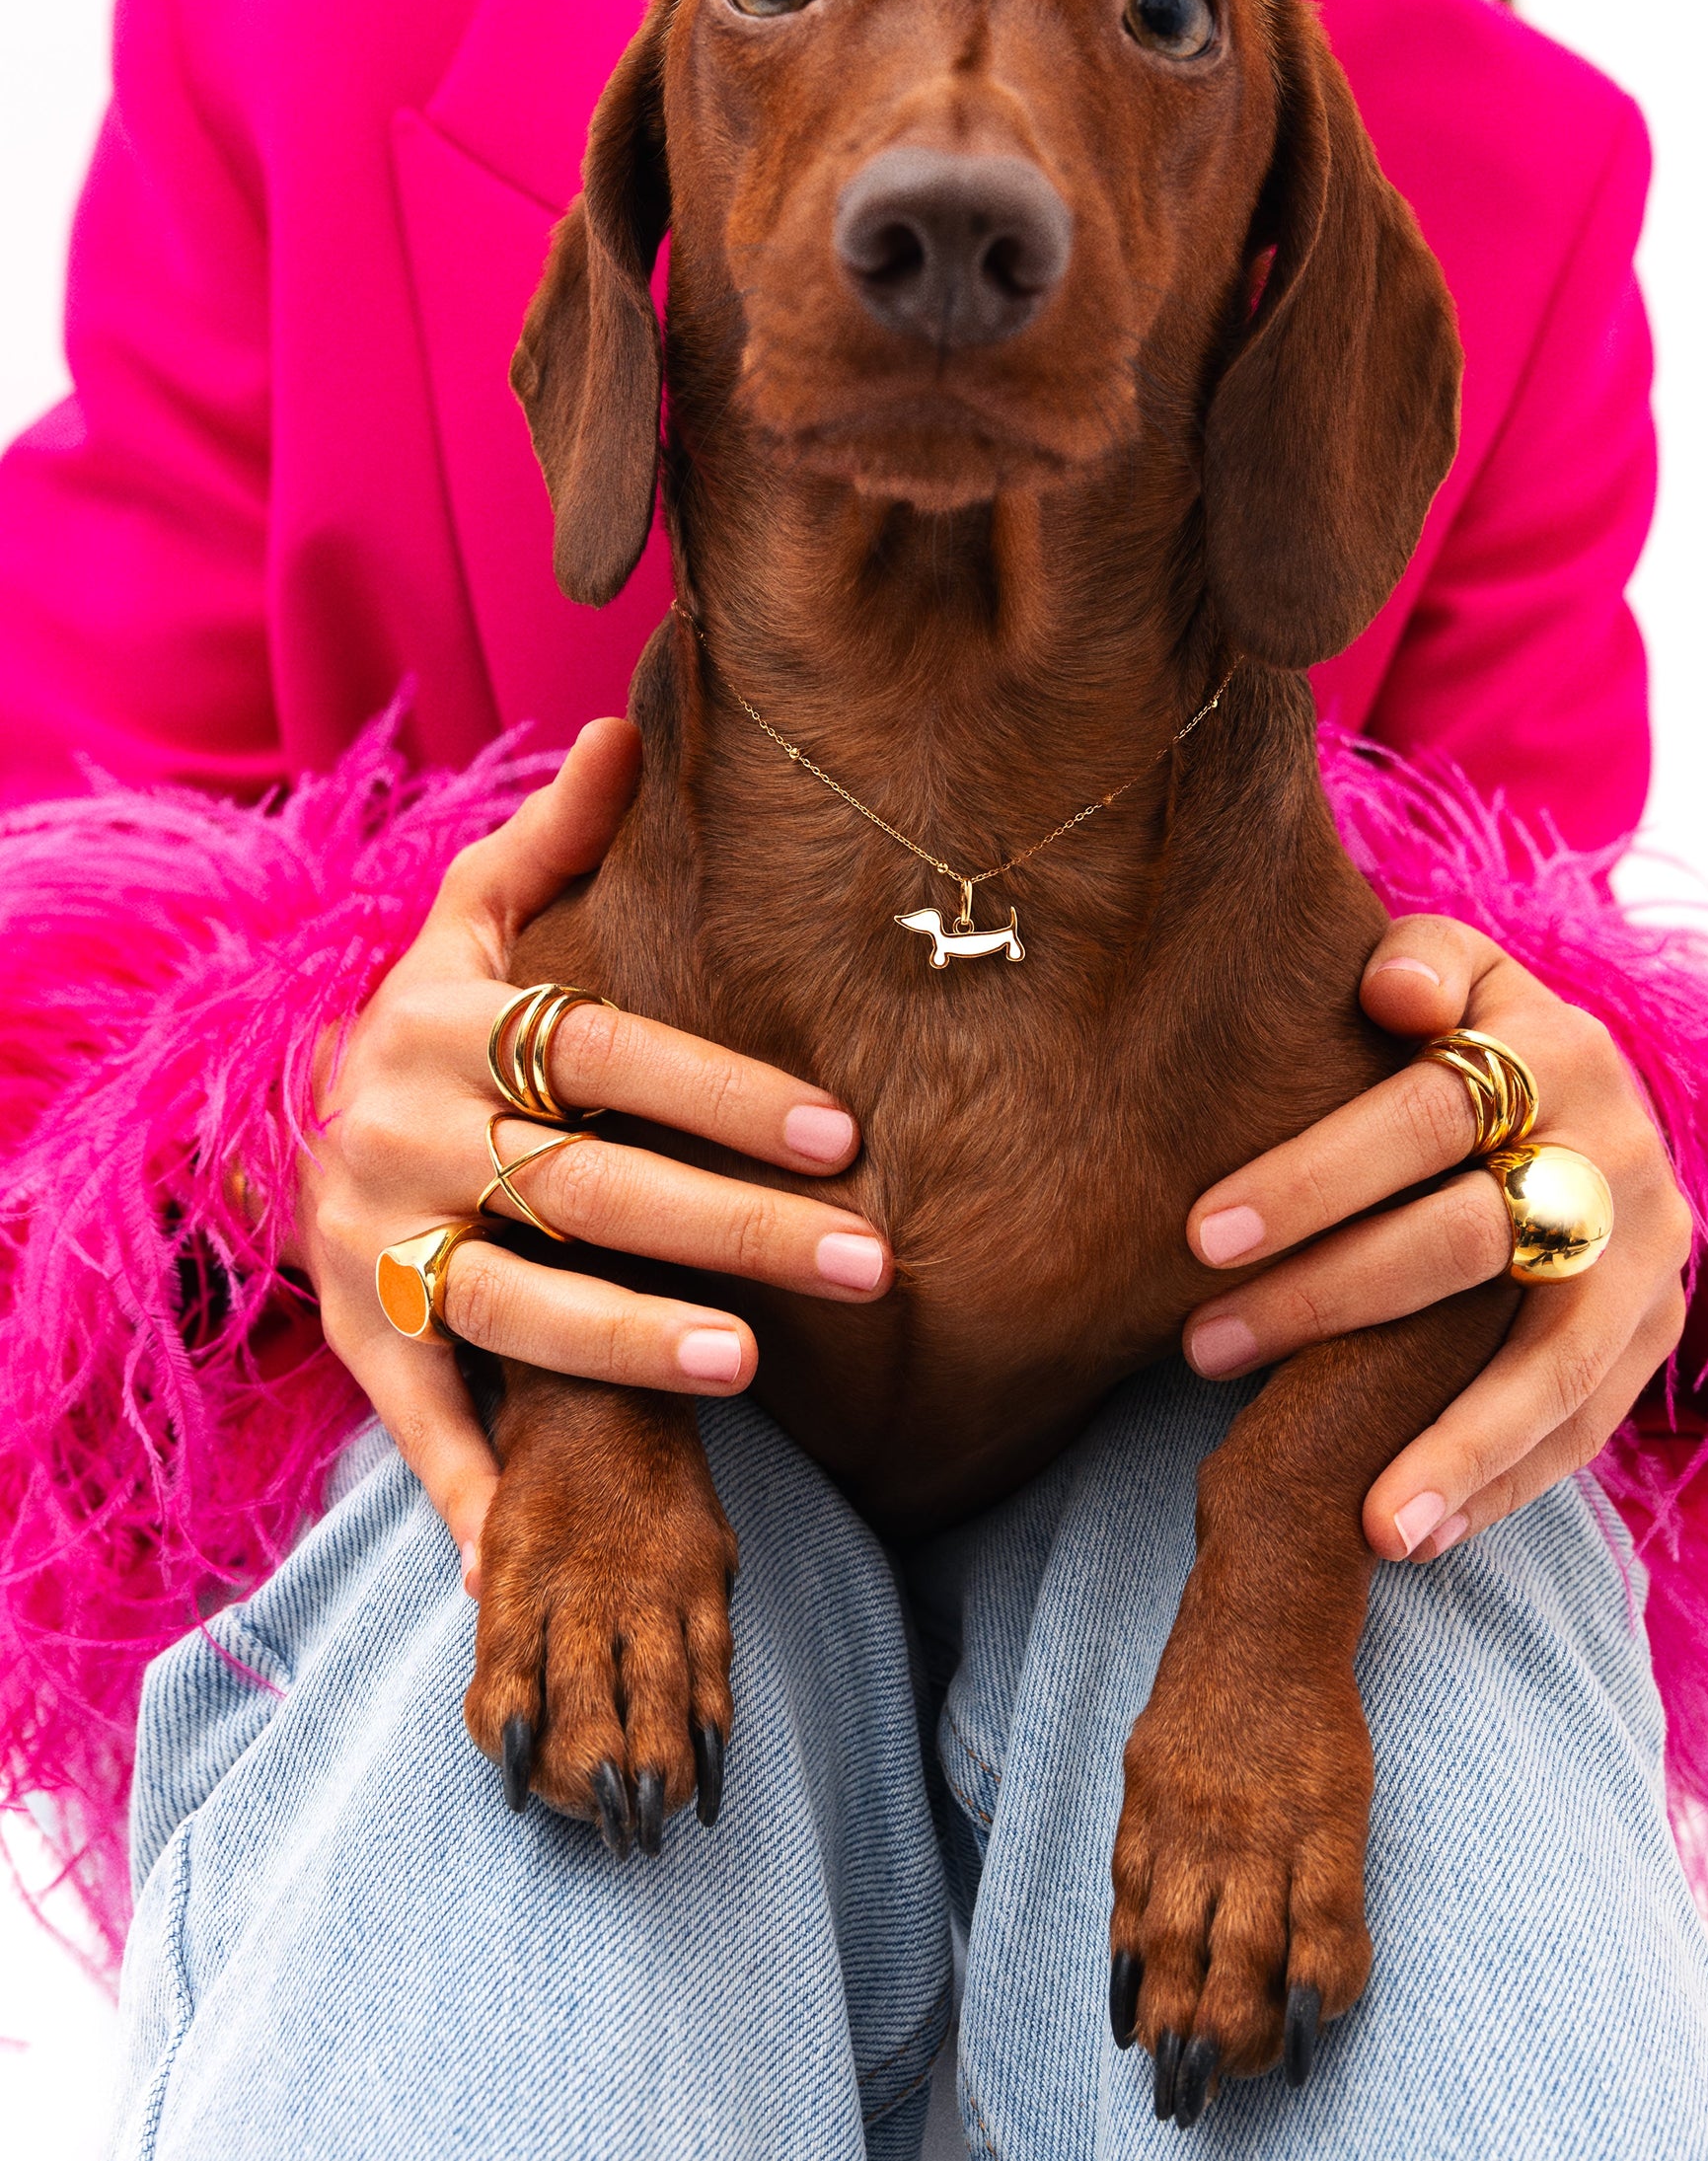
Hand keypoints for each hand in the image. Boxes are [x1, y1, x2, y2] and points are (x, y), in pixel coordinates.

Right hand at [294, 719, 891, 1588]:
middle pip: (590, 1184)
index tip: (842, 1129)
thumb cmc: (424, 1022)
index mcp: (451, 1023)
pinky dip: (467, 1491)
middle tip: (870, 1260)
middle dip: (737, 1226)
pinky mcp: (355, 1334)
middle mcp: (407, 1131)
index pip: (609, 1053)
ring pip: (511, 1302)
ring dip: (628, 1342)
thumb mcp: (465, 921)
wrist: (263, 1117)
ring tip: (749, 1365)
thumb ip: (553, 840)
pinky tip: (529, 1559)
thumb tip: (631, 723)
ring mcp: (378, 1243)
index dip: (723, 1090)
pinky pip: (416, 1419)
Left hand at [1181, 914, 1690, 1561]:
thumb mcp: (1456, 973)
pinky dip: (1501, 1485)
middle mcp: (1618, 1154)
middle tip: (1200, 1348)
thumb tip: (1388, 988)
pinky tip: (1417, 1536)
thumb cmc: (1469, 1035)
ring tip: (1372, 1527)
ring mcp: (1649, 1255)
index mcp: (1556, 1053)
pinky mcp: (1656, 1334)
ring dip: (1459, 1447)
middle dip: (1329, 1299)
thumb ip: (1419, 965)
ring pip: (1553, 1362)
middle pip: (1470, 1240)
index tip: (1199, 1235)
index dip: (1313, 1174)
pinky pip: (1583, 1428)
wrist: (1590, 1103)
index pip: (1427, 1114)